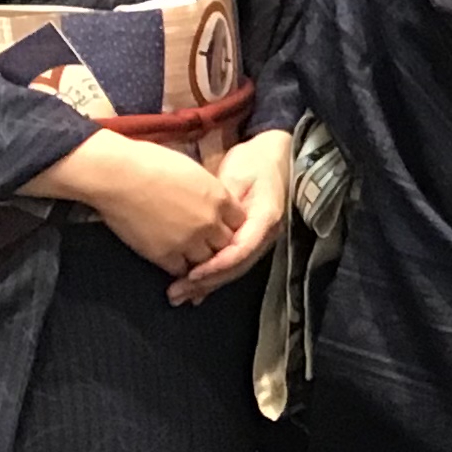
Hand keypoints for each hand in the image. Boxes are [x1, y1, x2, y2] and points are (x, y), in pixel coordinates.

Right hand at [29, 129, 237, 277]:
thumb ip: (207, 191)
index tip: (219, 226)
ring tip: (188, 255)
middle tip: (205, 244)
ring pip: (206, 262)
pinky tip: (171, 260)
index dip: (228, 225)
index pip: (239, 222)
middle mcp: (209, 222)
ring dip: (199, 260)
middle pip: (226, 244)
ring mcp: (188, 241)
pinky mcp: (165, 254)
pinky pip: (181, 270)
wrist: (117, 175)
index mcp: (219, 197)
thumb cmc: (148, 163)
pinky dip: (178, 268)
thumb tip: (209, 200)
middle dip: (217, 244)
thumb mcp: (191, 171)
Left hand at [170, 128, 293, 304]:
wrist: (275, 156)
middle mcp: (265, 235)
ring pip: (233, 269)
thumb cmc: (254, 161)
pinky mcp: (250, 240)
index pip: (240, 250)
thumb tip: (206, 226)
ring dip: (207, 284)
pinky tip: (196, 288)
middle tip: (177, 293)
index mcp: (265, 218)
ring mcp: (259, 240)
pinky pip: (232, 262)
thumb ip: (223, 203)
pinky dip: (213, 275)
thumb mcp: (237, 177)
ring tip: (180, 295)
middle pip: (236, 267)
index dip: (216, 265)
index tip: (190, 274)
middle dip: (206, 283)